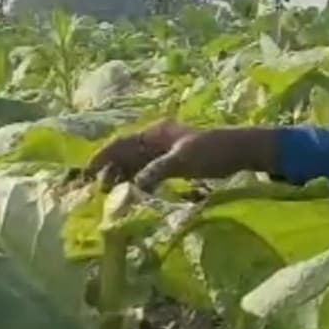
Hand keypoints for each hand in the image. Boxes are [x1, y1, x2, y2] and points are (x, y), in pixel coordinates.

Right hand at [84, 121, 278, 191]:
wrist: (242, 150)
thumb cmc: (214, 151)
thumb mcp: (183, 160)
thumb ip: (156, 171)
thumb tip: (132, 187)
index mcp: (156, 133)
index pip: (121, 143)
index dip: (102, 158)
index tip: (87, 175)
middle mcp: (158, 139)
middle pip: (126, 154)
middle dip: (111, 170)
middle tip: (100, 192)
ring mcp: (168, 150)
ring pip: (138, 163)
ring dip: (125, 177)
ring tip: (114, 196)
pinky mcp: (178, 162)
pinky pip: (152, 171)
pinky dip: (142, 181)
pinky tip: (136, 193)